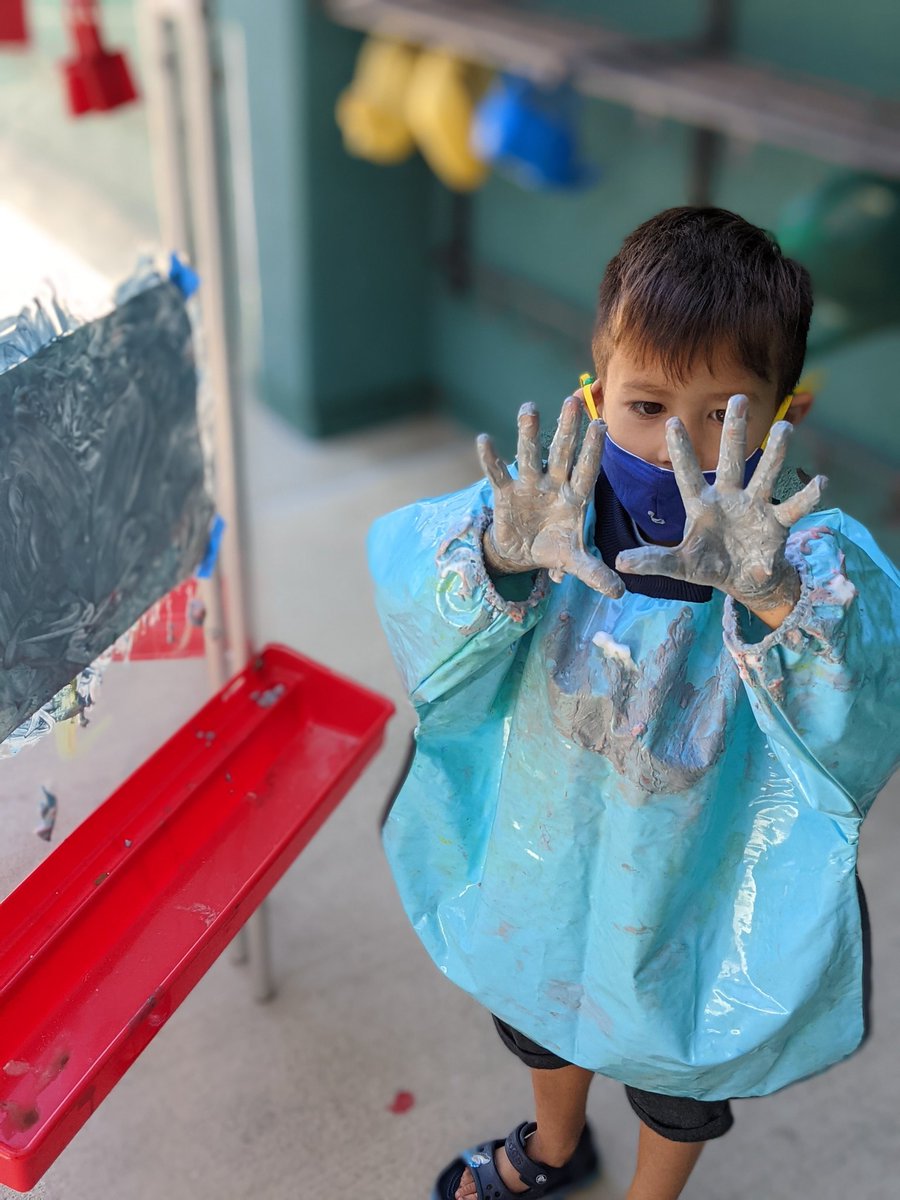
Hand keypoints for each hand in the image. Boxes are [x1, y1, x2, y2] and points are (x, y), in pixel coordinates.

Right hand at [476, 395, 623, 596]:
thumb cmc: (554, 549)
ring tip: (529, 408)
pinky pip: (497, 474)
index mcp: (575, 497)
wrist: (522, 554)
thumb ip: (595, 573)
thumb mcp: (574, 563)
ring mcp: (529, 486)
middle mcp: (553, 484)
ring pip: (529, 455)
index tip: (601, 426)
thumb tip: (620, 593)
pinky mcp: (505, 493)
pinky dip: (490, 459)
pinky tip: (484, 441)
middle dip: (566, 430)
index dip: (593, 450)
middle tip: (572, 402)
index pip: (587, 469)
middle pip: (561, 453)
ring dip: (528, 433)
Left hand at [615, 395, 826, 612]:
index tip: (671, 422)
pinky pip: (794, 507)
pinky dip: (808, 496)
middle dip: (734, 430)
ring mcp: (755, 507)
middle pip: (730, 459)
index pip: (686, 474)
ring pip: (766, 473)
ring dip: (776, 453)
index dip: (681, 450)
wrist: (743, 580)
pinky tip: (821, 481)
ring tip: (785, 427)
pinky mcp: (776, 524)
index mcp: (701, 505)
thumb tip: (619, 562)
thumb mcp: (678, 565)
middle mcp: (729, 497)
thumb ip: (652, 560)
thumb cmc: (709, 565)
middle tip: (738, 397)